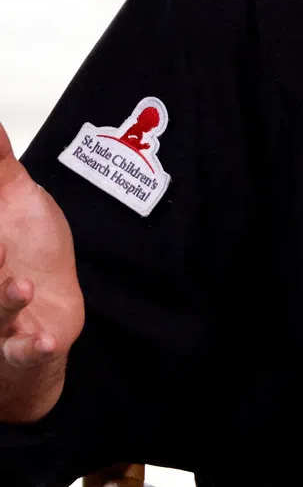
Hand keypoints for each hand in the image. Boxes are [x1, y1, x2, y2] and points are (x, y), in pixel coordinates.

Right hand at [0, 120, 83, 420]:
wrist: (49, 311)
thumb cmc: (29, 253)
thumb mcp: (15, 198)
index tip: (4, 234)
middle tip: (1, 248)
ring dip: (4, 300)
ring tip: (21, 285)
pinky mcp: (22, 348)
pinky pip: (22, 354)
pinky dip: (32, 349)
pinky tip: (44, 339)